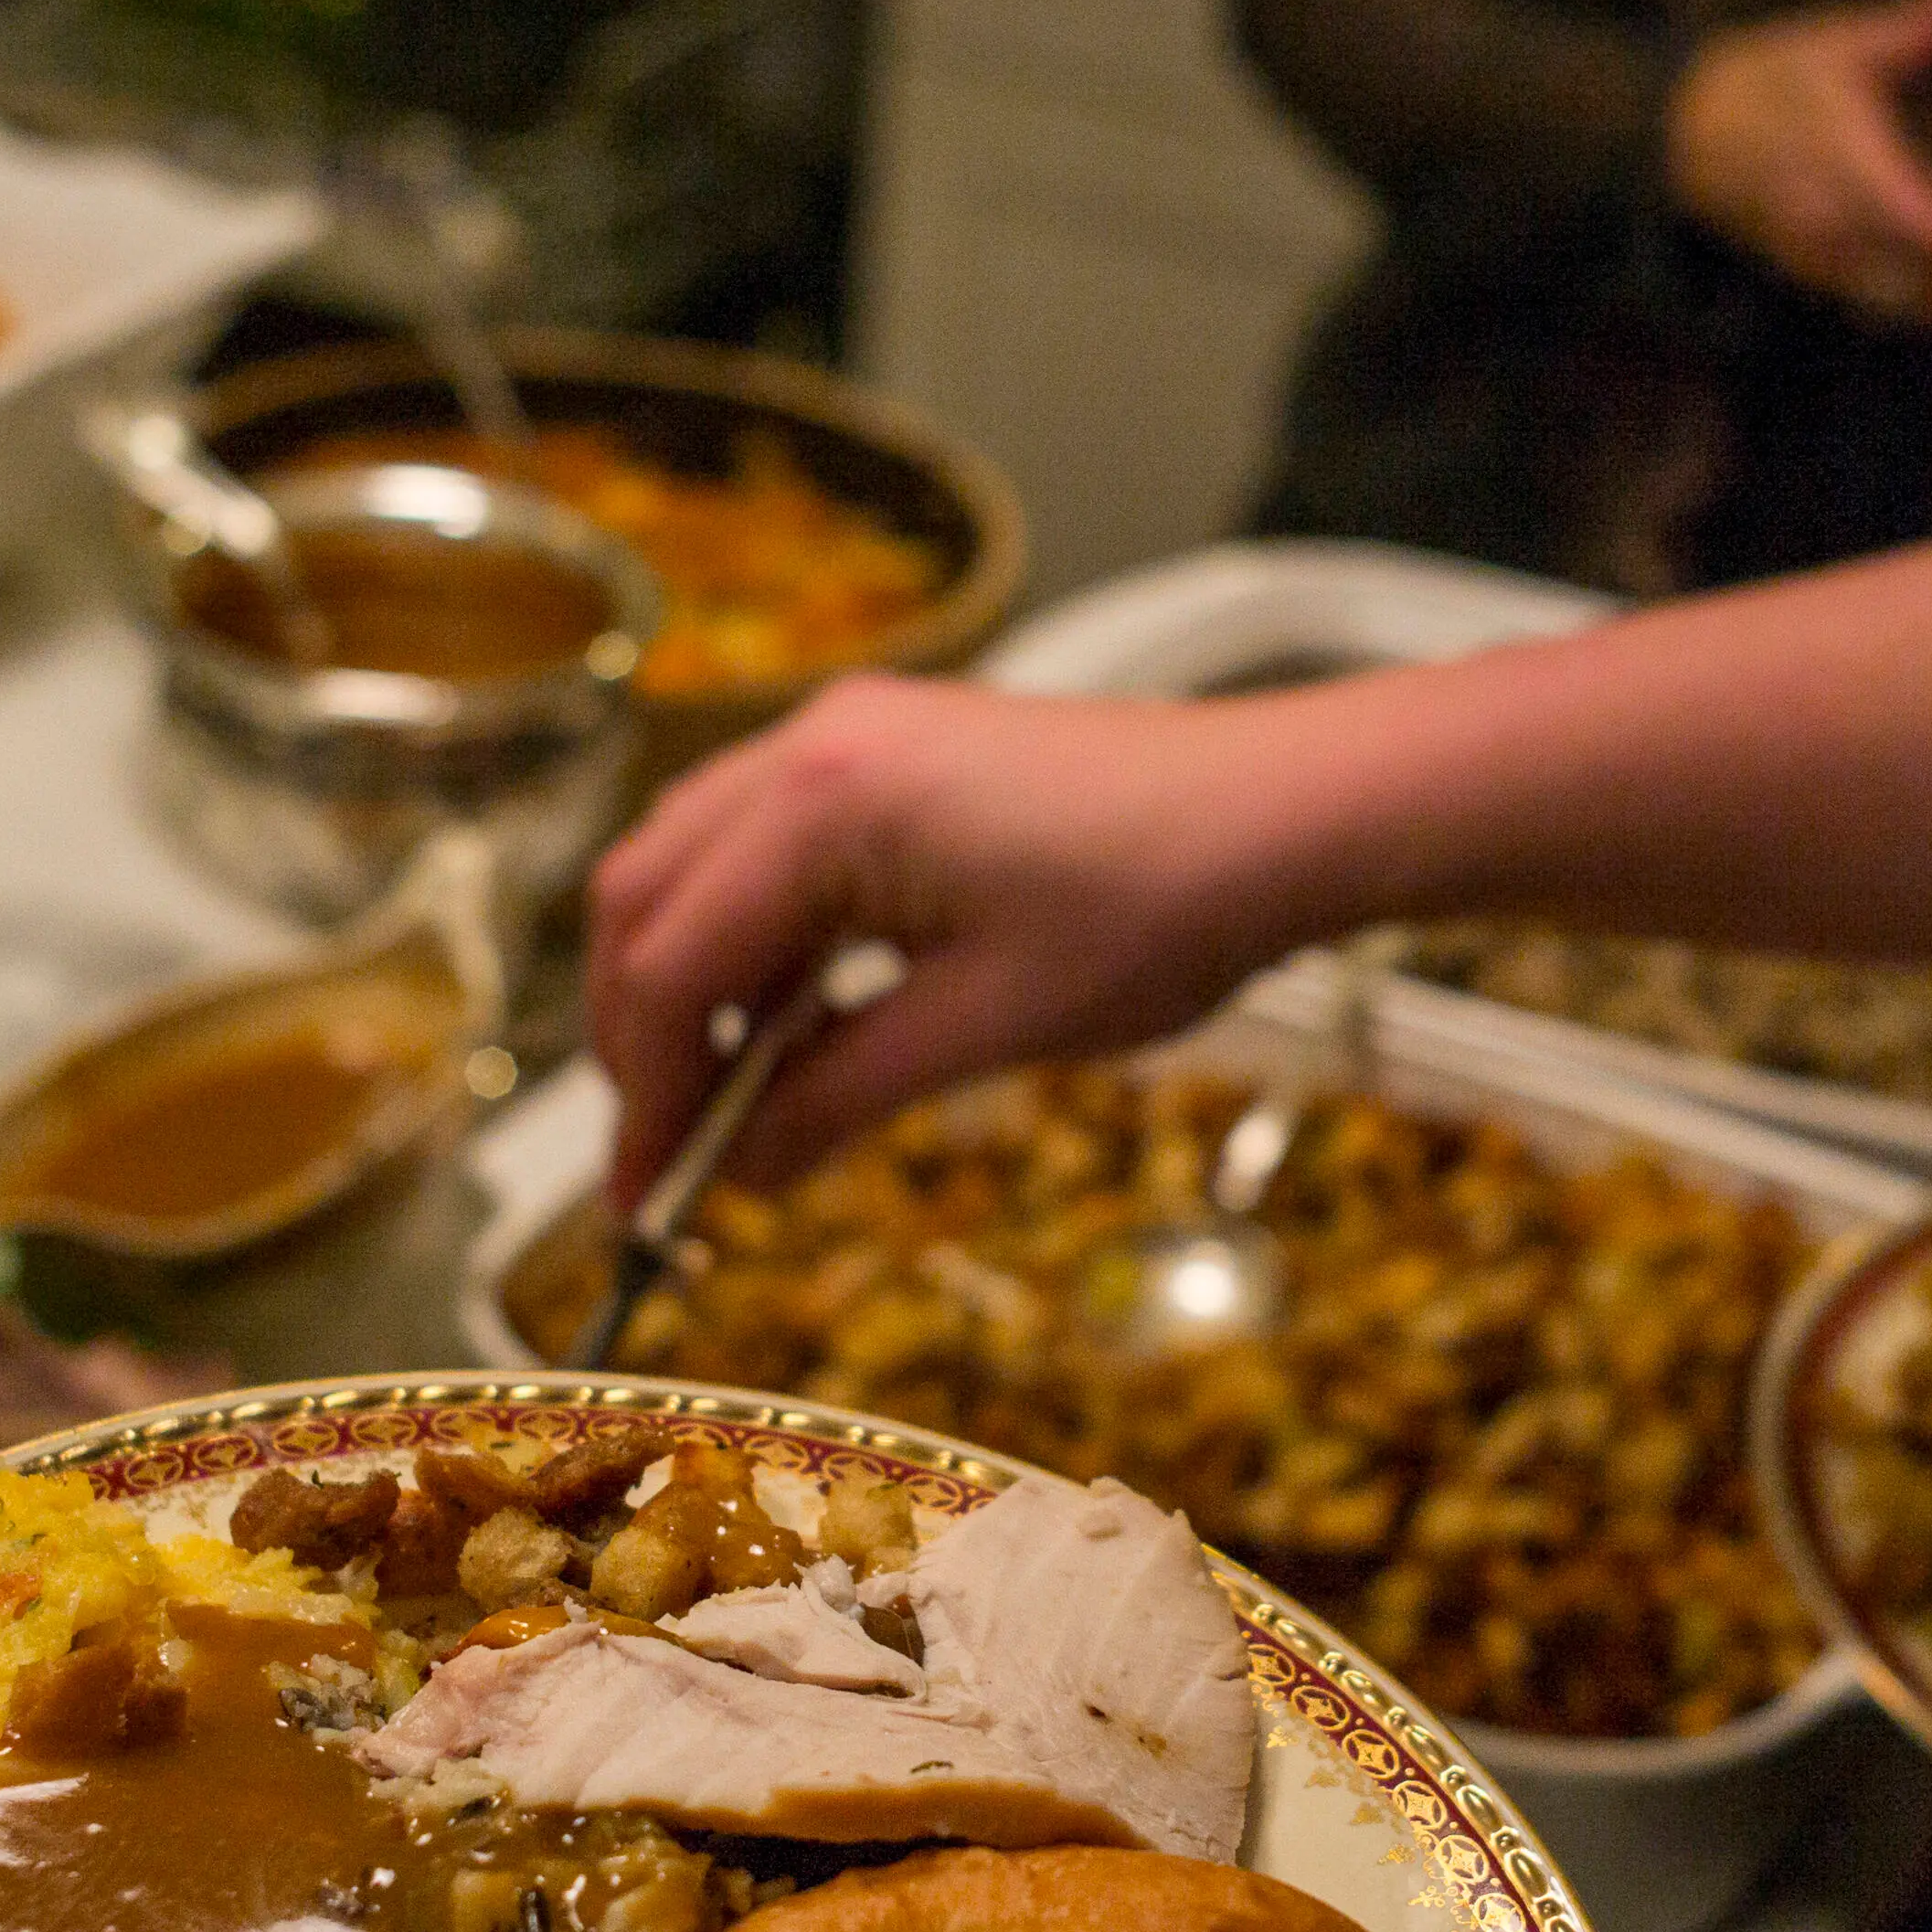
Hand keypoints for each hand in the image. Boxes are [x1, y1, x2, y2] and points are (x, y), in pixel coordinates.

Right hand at [581, 676, 1330, 1214]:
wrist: (1287, 811)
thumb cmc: (1163, 901)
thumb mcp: (990, 1026)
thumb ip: (842, 1095)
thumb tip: (740, 1169)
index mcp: (824, 804)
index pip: (675, 966)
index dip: (648, 1095)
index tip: (649, 1196)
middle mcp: (812, 744)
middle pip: (649, 901)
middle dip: (645, 1037)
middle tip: (670, 1160)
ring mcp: (848, 735)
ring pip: (695, 868)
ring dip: (694, 987)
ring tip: (732, 1106)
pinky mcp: (889, 752)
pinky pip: (768, 848)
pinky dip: (756, 941)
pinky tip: (797, 1028)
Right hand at [1664, 0, 1931, 333]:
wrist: (1691, 137)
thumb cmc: (1771, 84)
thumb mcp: (1834, 43)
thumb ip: (1904, 28)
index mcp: (1845, 166)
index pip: (1924, 226)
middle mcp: (1838, 228)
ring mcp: (1830, 262)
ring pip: (1916, 306)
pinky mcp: (1827, 279)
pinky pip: (1895, 309)